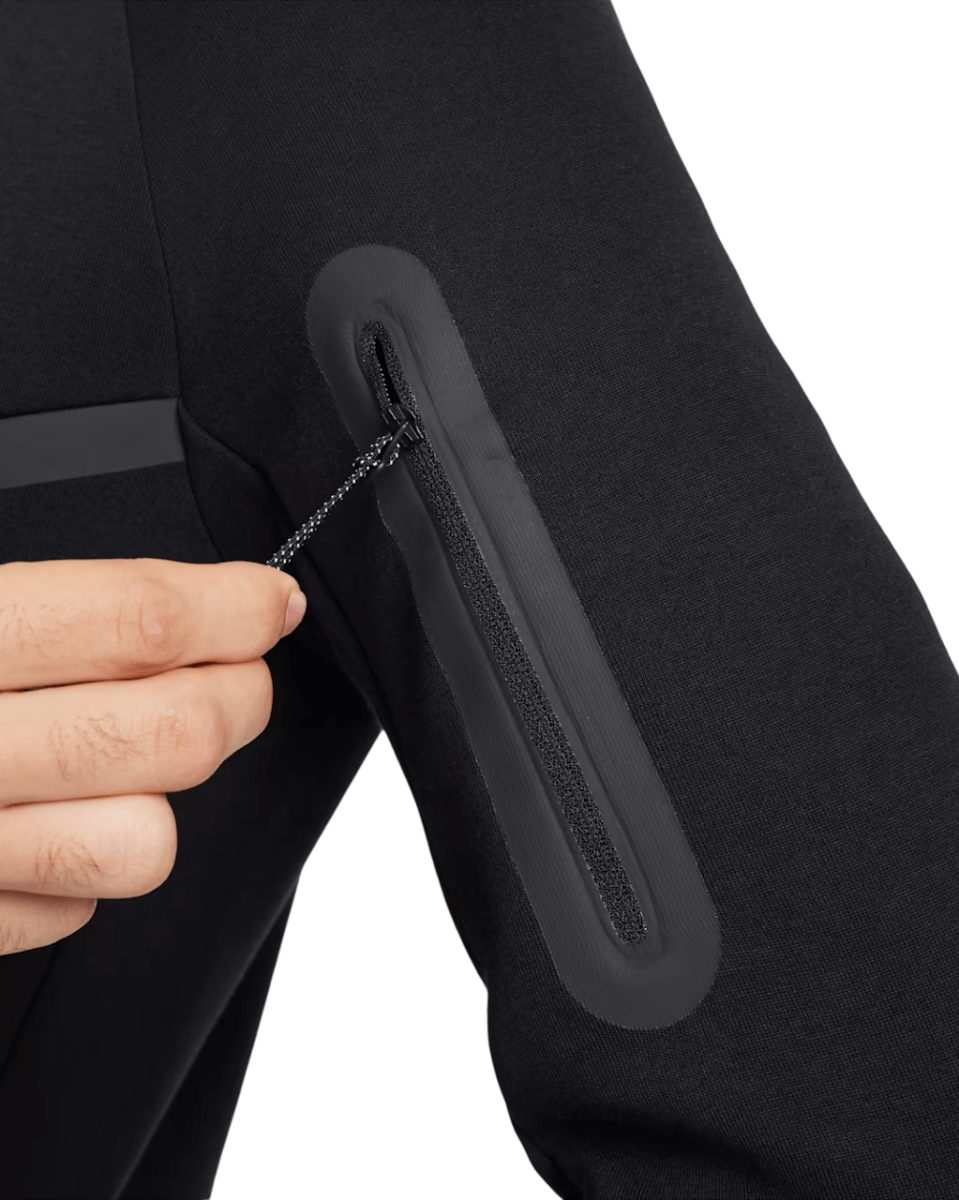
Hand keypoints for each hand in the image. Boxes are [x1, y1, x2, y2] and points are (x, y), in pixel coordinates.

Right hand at [0, 558, 305, 954]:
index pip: (140, 621)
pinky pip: (76, 908)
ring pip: (149, 841)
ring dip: (160, 796)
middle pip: (178, 731)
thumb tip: (188, 599)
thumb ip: (47, 607)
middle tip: (230, 675)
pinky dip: (84, 864)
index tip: (269, 602)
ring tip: (128, 759)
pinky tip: (49, 821)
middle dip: (238, 696)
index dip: (235, 608)